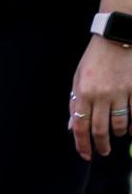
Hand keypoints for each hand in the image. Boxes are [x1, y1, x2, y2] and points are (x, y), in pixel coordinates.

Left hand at [69, 35, 131, 158]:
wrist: (116, 38)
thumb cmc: (94, 59)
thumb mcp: (78, 80)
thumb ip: (75, 104)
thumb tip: (72, 128)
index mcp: (83, 93)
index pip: (80, 127)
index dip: (82, 145)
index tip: (86, 155)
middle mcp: (101, 95)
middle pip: (100, 129)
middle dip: (101, 144)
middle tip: (104, 151)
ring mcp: (121, 92)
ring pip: (120, 123)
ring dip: (118, 133)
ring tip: (117, 134)